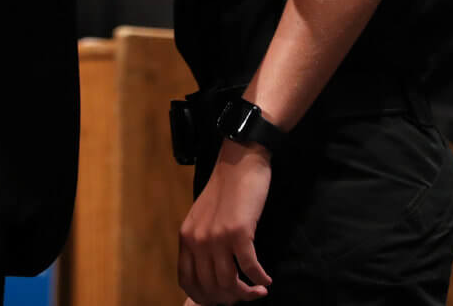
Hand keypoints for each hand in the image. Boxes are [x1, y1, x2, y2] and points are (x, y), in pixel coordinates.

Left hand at [178, 142, 273, 303]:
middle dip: (228, 298)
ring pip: (229, 282)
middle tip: (243, 297)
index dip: (204, 297)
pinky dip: (259, 278)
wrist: (240, 160)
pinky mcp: (239, 232)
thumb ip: (202, 242)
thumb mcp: (204, 217)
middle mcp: (198, 240)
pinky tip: (266, 280)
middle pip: (210, 287)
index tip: (220, 299)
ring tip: (257, 291)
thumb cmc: (226, 189)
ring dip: (246, 293)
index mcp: (186, 237)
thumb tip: (211, 273)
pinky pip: (249, 267)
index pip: (187, 281)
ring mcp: (217, 237)